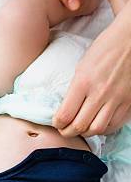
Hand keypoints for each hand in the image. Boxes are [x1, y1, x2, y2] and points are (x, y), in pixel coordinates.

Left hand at [53, 18, 130, 135]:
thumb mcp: (82, 66)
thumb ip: (74, 89)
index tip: (57, 123)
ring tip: (81, 128)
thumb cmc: (104, 48)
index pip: (65, 115)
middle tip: (65, 130)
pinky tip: (98, 124)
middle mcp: (99, 92)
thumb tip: (65, 110)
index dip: (58, 124)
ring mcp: (116, 98)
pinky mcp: (128, 101)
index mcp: (83, 82)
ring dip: (86, 132)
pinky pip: (113, 124)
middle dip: (68, 132)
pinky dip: (103, 129)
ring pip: (97, 129)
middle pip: (79, 126)